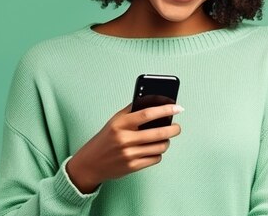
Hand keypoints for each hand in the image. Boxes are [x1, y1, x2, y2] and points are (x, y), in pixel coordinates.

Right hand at [66, 102, 182, 192]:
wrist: (90, 163)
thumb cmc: (105, 139)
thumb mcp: (115, 120)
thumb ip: (132, 110)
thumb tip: (154, 101)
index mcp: (120, 124)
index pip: (147, 114)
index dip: (165, 110)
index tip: (177, 108)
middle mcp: (125, 139)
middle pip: (158, 133)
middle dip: (173, 129)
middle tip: (177, 127)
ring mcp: (129, 154)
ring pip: (160, 147)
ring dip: (166, 142)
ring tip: (165, 138)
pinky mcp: (132, 167)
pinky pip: (155, 159)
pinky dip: (158, 153)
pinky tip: (155, 149)